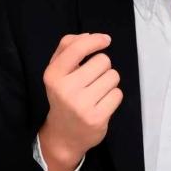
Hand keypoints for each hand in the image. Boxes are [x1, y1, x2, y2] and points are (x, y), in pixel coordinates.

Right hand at [40, 32, 122, 164]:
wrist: (63, 135)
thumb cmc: (63, 97)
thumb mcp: (57, 72)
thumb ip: (68, 49)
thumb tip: (89, 35)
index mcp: (53, 75)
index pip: (77, 48)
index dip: (95, 40)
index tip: (105, 40)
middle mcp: (65, 90)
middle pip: (102, 61)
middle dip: (102, 67)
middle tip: (92, 80)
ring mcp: (81, 105)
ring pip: (113, 76)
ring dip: (109, 82)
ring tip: (97, 92)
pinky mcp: (97, 118)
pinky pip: (118, 94)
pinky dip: (113, 96)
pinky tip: (102, 103)